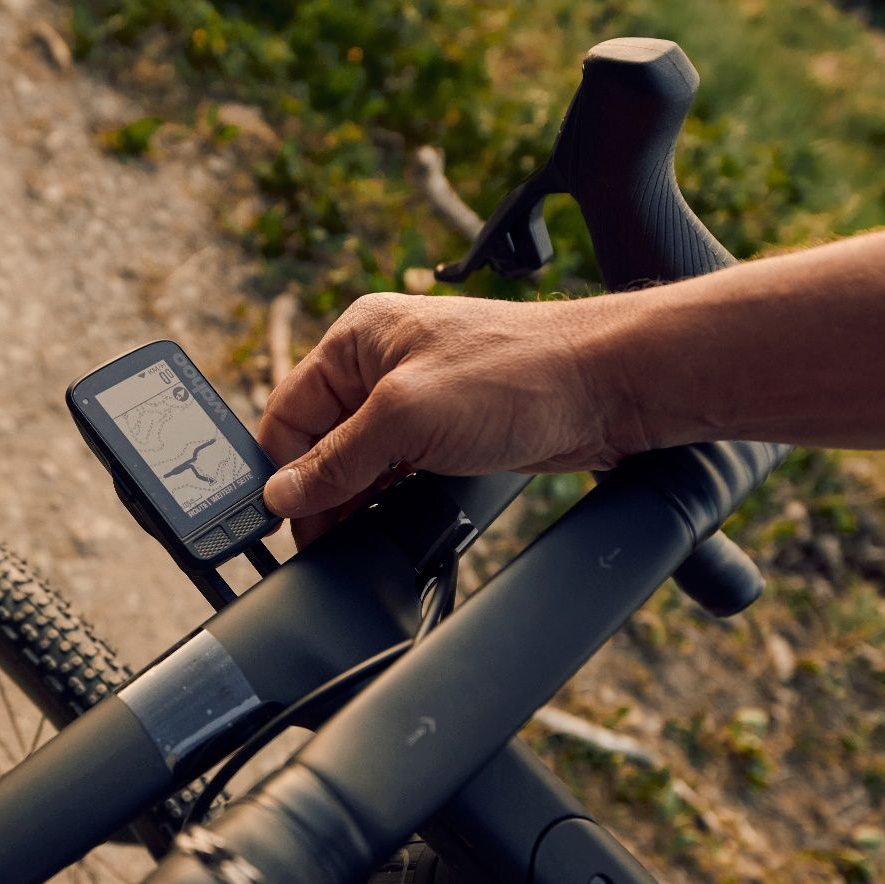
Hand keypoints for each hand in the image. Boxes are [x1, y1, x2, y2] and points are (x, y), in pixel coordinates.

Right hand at [257, 292, 644, 544]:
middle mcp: (379, 364)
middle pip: (318, 440)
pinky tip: (379, 525)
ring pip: (356, 460)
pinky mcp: (444, 432)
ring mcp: (413, 400)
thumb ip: (338, 460)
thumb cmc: (517, 374)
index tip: (278, 519)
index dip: (278, 468)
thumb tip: (283, 494)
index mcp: (357, 339)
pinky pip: (393, 471)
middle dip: (313, 490)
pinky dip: (381, 499)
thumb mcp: (407, 418)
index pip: (287, 409)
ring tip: (343, 539)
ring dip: (348, 499)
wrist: (606, 388)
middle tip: (311, 543)